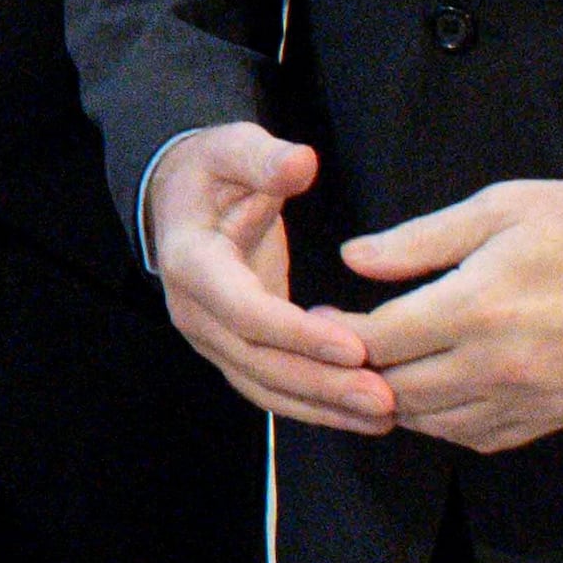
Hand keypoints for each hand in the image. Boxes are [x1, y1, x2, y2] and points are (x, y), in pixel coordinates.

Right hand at [145, 122, 392, 432]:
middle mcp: (194, 312)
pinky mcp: (232, 350)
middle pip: (257, 362)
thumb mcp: (233, 148)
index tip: (355, 347)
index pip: (244, 311)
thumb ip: (265, 159)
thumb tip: (300, 163)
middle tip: (383, 397)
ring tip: (384, 414)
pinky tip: (361, 414)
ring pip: (264, 386)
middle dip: (322, 384)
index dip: (298, 334)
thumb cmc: (212, 172)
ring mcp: (210, 337)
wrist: (179, 200)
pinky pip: (270, 388)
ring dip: (324, 406)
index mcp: (191, 262)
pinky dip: (315, 406)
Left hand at [343, 178, 562, 452]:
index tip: (315, 317)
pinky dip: (440, 420)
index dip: (335, 332)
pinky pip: (472, 436)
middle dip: (354, 370)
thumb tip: (353, 258)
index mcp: (477, 307)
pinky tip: (429, 393)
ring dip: (391, 399)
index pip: (376, 339)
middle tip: (333, 347)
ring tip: (374, 368)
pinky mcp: (546, 421)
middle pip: (392, 388)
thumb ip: (420, 240)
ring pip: (428, 419)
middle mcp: (495, 366)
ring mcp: (523, 401)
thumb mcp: (502, 208)